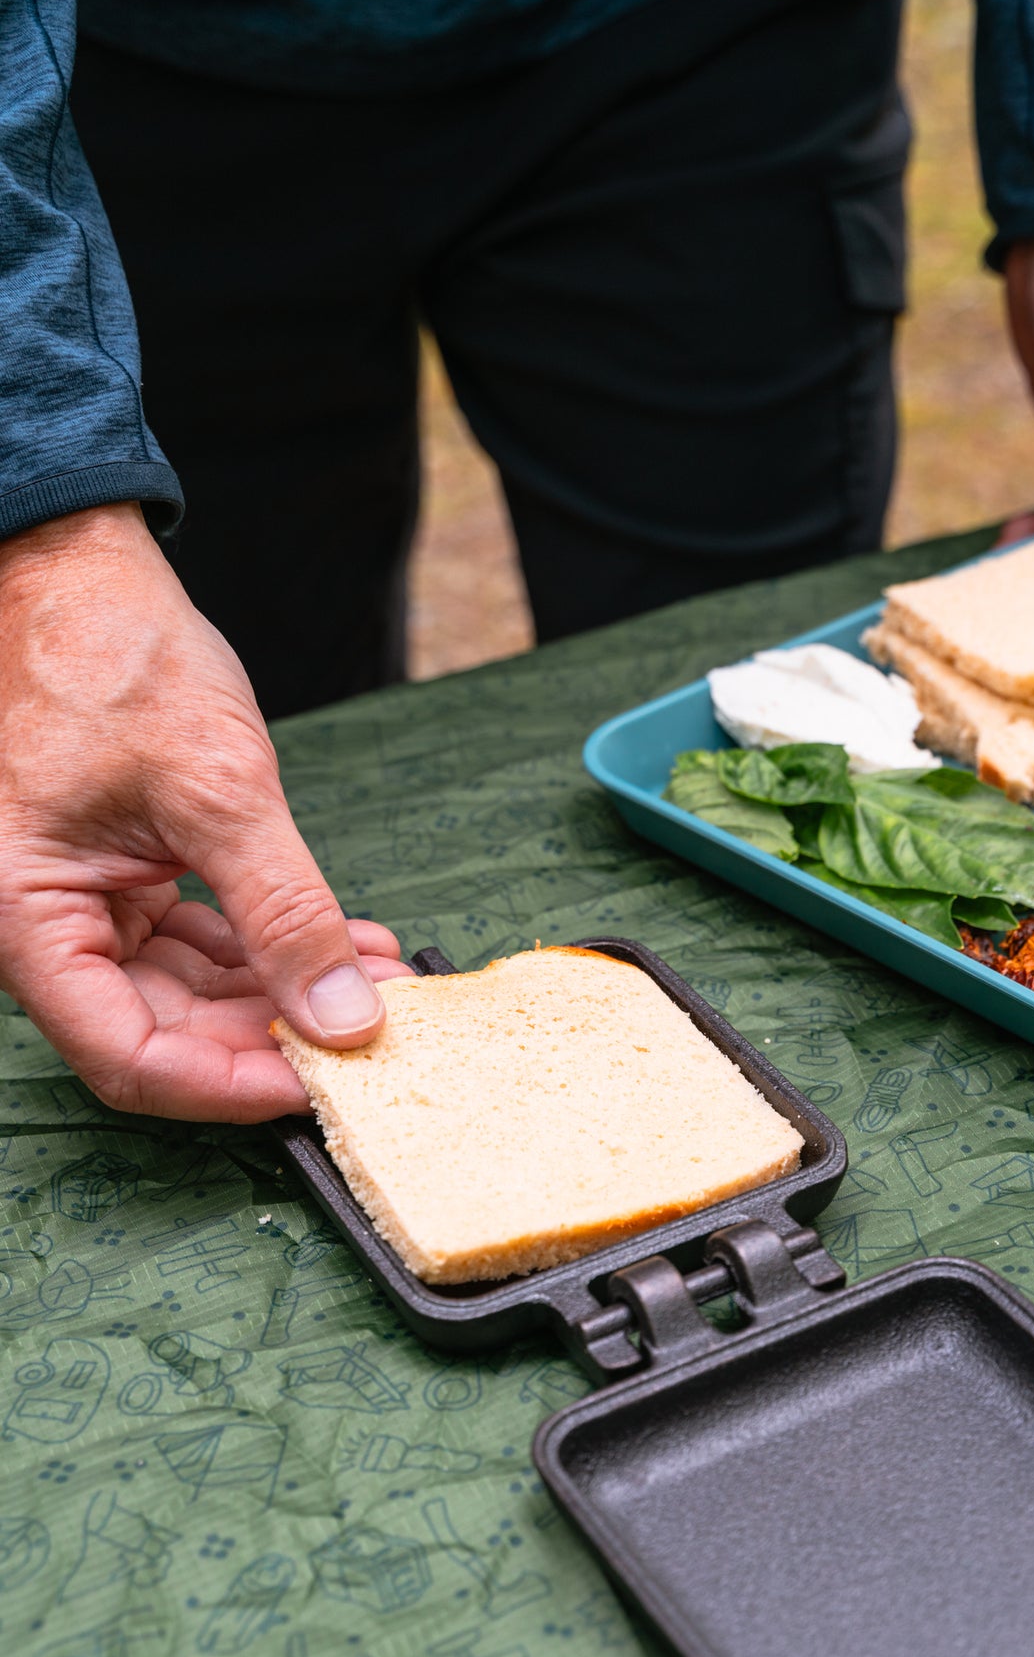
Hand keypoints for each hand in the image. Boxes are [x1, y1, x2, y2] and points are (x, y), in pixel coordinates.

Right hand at [0, 502, 411, 1121]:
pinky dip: (270, 949)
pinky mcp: (123, 878)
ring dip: (285, 995)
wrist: (77, 570)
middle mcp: (47, 927)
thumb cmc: (110, 654)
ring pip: (190, 996)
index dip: (228, 1086)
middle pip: (164, 1036)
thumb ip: (284, 911)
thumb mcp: (217, 787)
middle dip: (273, 1038)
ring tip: (376, 979)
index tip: (321, 1080)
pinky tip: (345, 945)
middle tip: (372, 1029)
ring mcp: (86, 905)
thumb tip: (342, 1015)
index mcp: (31, 919)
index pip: (129, 1057)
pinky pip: (198, 944)